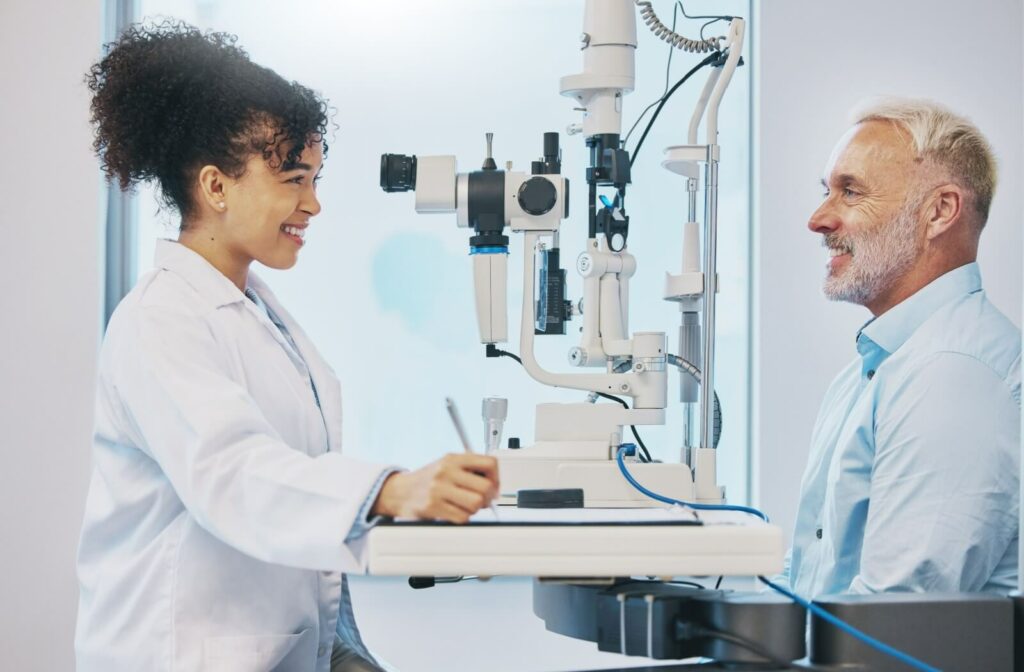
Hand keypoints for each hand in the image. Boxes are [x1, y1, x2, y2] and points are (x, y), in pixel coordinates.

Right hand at [370, 453, 499, 523]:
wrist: (399, 492)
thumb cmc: (427, 479)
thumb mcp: (447, 464)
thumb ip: (469, 469)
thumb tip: (495, 484)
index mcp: (453, 458)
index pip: (489, 463)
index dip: (496, 477)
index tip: (493, 485)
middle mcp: (446, 471)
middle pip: (485, 487)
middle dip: (488, 497)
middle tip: (483, 500)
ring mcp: (439, 489)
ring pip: (475, 504)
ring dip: (475, 509)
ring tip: (467, 506)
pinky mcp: (433, 506)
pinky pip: (462, 517)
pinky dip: (463, 517)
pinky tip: (455, 512)